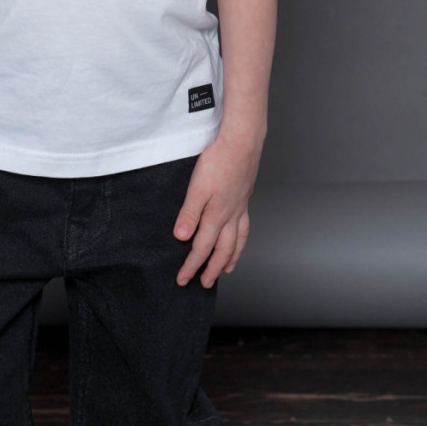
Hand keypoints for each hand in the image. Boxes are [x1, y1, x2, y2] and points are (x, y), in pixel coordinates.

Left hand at [172, 131, 262, 287]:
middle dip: (212, 269)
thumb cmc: (218, 161)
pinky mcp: (244, 198)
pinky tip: (238, 238)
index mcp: (216, 215)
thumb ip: (189, 214)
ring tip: (226, 270)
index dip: (191, 266)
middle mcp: (230, 216)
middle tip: (204, 283)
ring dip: (231, 258)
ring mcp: (240, 208)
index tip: (183, 279)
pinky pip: (245, 227)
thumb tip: (181, 238)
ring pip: (237, 241)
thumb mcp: (197, 188)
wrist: (242, 142)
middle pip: (222, 250)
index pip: (201, 248)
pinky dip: (241, 239)